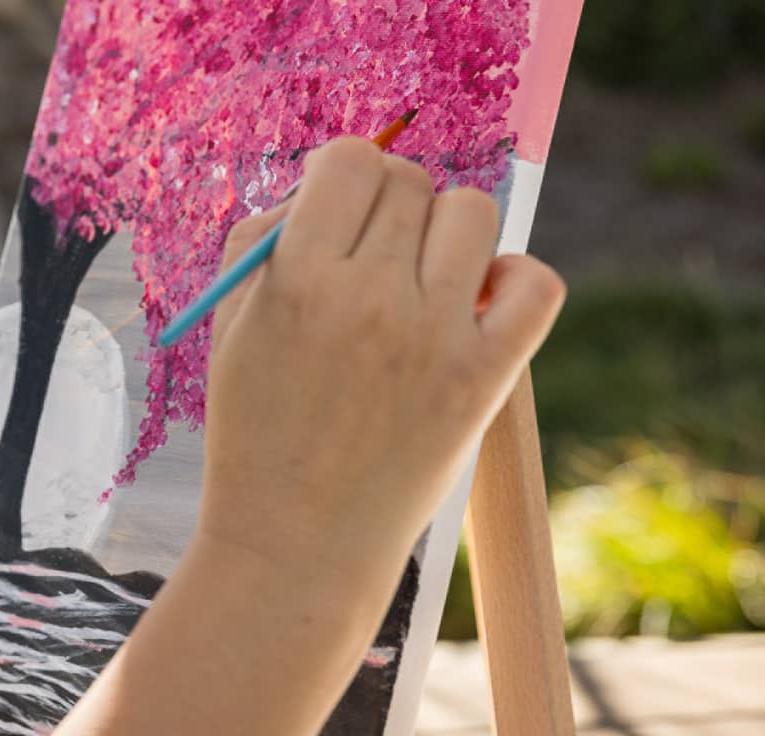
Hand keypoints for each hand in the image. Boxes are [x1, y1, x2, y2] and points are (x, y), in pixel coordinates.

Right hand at [201, 137, 563, 608]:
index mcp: (295, 280)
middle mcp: (368, 298)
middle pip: (410, 183)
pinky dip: (516, 279)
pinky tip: (480, 304)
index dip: (344, 174)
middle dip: (390, 205)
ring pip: (473, 213)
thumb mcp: (229, 330)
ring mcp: (434, 338)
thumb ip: (260, 242)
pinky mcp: (483, 380)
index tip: (339, 210)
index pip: (349, 160)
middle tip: (375, 256)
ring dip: (449, 232)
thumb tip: (319, 186)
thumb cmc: (255, 433)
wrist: (294, 546)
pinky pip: (536, 284)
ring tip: (424, 282)